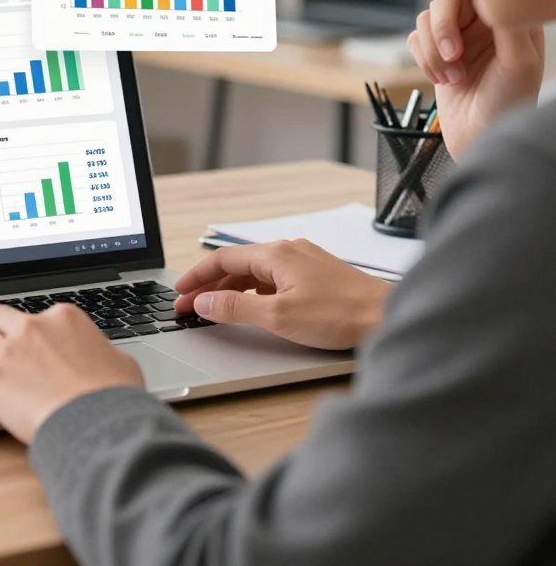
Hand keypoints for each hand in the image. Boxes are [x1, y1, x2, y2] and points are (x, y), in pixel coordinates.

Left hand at [0, 303, 143, 443]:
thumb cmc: (114, 397)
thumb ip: (104, 353)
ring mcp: (8, 351)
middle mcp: (32, 326)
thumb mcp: (121, 362)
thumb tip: (107, 360)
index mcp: (63, 317)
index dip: (27, 332)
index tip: (24, 345)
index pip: (34, 314)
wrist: (98, 423)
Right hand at [173, 240, 390, 349]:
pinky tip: (254, 306)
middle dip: (210, 285)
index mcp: (275, 254)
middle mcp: (288, 250)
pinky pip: (274, 278)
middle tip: (190, 306)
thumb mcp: (278, 316)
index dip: (196, 277)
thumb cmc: (341, 315)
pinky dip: (254, 290)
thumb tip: (204, 302)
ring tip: (215, 309)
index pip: (221, 259)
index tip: (179, 293)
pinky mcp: (317, 274)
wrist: (388, 317)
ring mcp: (304, 261)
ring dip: (232, 288)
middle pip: (237, 264)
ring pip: (256, 272)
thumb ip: (236, 308)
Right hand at [409, 0, 544, 158]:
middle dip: (443, 28)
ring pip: (425, 22)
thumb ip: (505, 23)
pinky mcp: (434, 57)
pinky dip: (423, 61)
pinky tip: (441, 80)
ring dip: (432, 51)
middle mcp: (480, 27)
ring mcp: (456, 41)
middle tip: (453, 54)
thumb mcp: (518, 61)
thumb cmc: (508, 104)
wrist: (481, 138)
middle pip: (445, 1)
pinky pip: (414, 42)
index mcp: (507, 22)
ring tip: (452, 76)